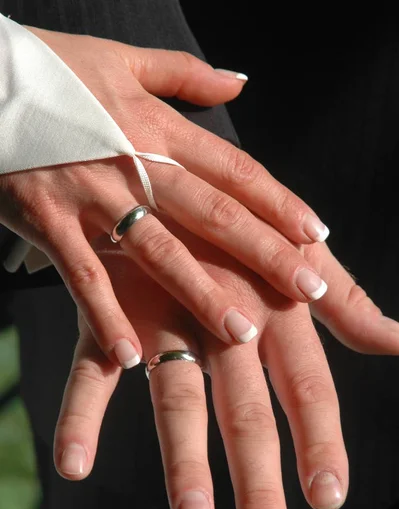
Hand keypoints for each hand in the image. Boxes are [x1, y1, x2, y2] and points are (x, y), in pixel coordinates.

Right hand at [0, 25, 328, 368]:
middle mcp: (133, 161)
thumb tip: (238, 82)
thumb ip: (184, 74)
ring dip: (202, 293)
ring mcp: (90, 193)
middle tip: (308, 291)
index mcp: (157, 125)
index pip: (232, 169)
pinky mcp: (47, 220)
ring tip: (242, 333)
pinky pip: (82, 276)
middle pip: (212, 212)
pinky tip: (133, 356)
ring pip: (157, 249)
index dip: (277, 202)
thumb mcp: (122, 61)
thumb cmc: (53, 73)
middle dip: (264, 254)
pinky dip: (106, 316)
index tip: (314, 236)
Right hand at [52, 225, 398, 508]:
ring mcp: (166, 314)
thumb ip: (345, 304)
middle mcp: (224, 316)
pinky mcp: (114, 309)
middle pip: (244, 406)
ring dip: (184, 458)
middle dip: (259, 475)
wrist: (168, 175)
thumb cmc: (241, 231)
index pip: (307, 384)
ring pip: (176, 394)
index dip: (321, 440)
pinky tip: (74, 464)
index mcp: (274, 306)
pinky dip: (82, 412)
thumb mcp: (296, 260)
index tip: (327, 495)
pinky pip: (90, 366)